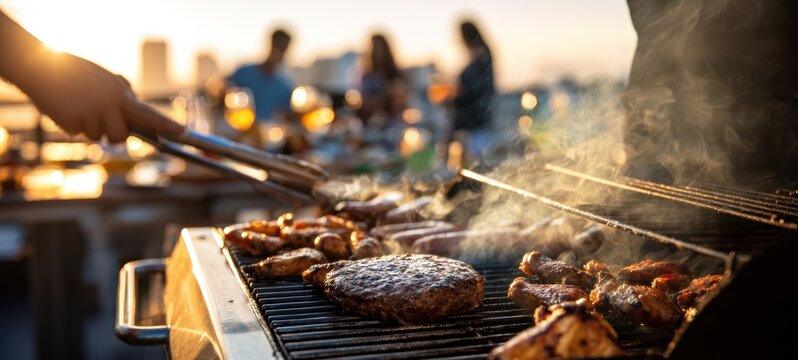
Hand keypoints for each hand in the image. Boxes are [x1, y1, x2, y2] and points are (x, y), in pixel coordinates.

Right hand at [25, 52, 182, 141]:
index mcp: (120, 93)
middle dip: (114, 134)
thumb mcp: (104, 79)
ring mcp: (90, 115)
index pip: (147, 113)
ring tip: (79, 106)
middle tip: (103, 120)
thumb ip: (120, 94)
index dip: (165, 124)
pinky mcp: (72, 123)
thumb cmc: (75, 73)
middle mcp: (108, 105)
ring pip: (97, 137)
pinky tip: (67, 108)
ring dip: (89, 127)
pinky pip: (78, 133)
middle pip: (121, 137)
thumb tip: (135, 108)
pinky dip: (73, 124)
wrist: (41, 67)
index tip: (182, 131)